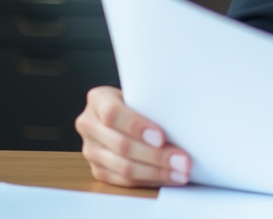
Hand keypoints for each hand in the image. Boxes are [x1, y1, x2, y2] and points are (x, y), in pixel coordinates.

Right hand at [75, 86, 191, 187]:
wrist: (123, 111)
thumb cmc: (138, 99)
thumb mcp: (141, 93)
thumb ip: (152, 103)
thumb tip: (182, 123)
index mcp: (98, 99)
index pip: (113, 114)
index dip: (137, 127)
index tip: (161, 137)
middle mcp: (89, 125)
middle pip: (121, 145)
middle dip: (156, 155)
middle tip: (183, 160)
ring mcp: (91, 150)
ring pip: (123, 167)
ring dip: (156, 172)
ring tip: (180, 172)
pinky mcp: (98, 169)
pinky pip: (124, 181)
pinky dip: (150, 180)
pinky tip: (169, 177)